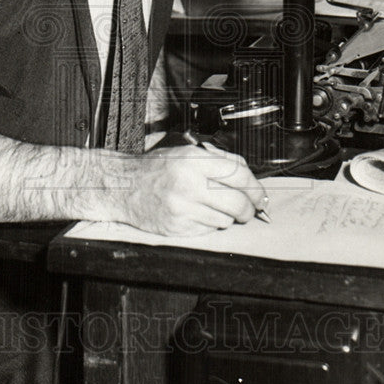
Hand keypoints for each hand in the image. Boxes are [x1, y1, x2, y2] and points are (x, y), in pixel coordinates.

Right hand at [108, 145, 267, 235]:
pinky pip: (208, 230)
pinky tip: (199, 214)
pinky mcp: (177, 227)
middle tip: (249, 210)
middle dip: (249, 210)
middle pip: (237, 203)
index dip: (255, 188)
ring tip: (216, 208)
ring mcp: (182, 208)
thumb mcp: (186, 153)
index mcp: (193, 161)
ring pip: (225, 220)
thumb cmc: (156, 168)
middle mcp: (188, 184)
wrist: (123, 187)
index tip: (260, 196)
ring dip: (228, 217)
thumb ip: (219, 162)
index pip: (238, 175)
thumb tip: (249, 178)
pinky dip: (211, 224)